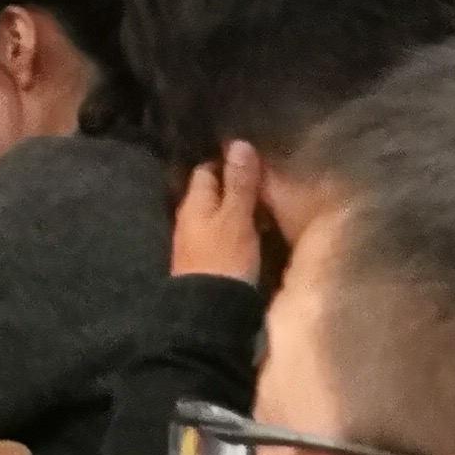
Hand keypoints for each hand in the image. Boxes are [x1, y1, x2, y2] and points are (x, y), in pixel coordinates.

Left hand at [174, 143, 266, 285]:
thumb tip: (238, 144)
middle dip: (233, 186)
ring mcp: (195, 242)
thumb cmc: (224, 258)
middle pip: (211, 193)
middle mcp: (188, 218)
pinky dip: (236, 228)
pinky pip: (221, 235)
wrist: (211, 311)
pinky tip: (255, 232)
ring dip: (237, 209)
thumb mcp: (236, 218)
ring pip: (217, 215)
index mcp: (193, 202)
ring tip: (267, 204)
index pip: (205, 169)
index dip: (226, 162)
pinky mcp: (206, 261)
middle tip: (265, 181)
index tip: (251, 159)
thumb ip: (238, 183)